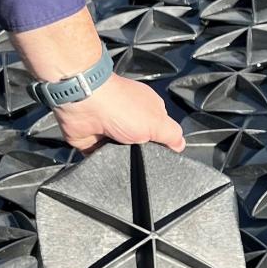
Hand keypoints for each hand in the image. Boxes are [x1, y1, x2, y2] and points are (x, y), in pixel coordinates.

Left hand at [52, 73, 186, 154]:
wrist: (85, 104)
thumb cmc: (122, 107)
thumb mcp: (158, 123)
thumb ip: (172, 135)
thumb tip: (181, 145)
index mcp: (148, 111)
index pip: (160, 131)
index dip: (162, 144)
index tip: (163, 155)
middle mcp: (129, 119)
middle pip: (141, 145)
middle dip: (141, 154)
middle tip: (141, 159)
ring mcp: (110, 130)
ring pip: (121, 154)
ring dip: (121, 159)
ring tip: (122, 161)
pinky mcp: (92, 142)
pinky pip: (100, 160)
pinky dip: (102, 163)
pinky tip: (107, 163)